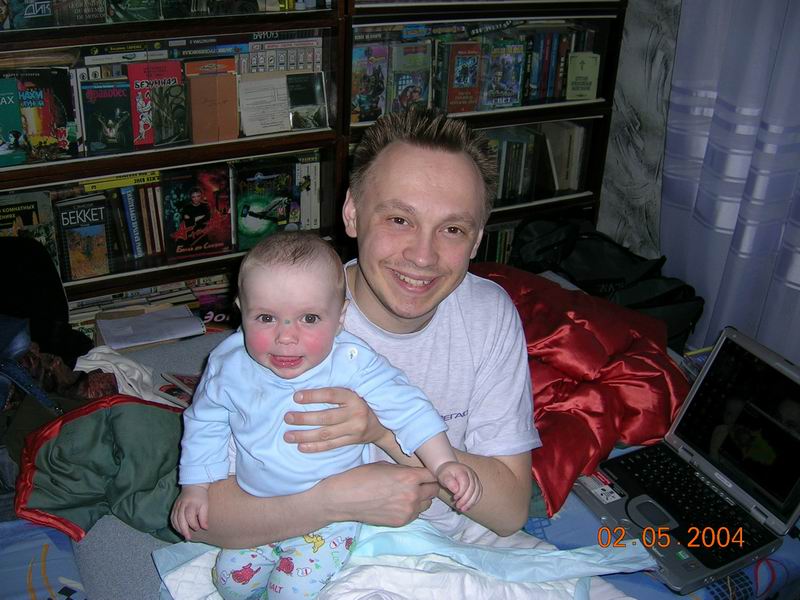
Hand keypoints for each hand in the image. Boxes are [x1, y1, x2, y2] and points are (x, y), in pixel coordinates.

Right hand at [170, 485, 209, 539]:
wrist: (193, 486)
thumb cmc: (201, 497)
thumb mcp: (205, 505)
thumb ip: (204, 517)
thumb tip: (205, 528)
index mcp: (191, 504)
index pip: (189, 516)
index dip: (193, 524)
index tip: (198, 528)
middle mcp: (182, 505)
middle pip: (180, 519)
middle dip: (184, 530)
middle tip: (188, 538)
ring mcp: (176, 506)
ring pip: (175, 520)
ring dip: (179, 529)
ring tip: (184, 535)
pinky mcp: (173, 507)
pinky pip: (172, 518)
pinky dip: (175, 525)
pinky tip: (179, 530)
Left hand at [284, 387, 389, 451]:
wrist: (381, 424)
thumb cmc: (359, 404)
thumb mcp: (353, 393)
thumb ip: (334, 393)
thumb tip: (304, 391)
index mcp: (354, 397)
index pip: (331, 395)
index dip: (313, 396)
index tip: (296, 397)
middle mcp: (355, 414)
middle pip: (326, 417)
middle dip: (304, 418)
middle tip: (287, 418)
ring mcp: (354, 430)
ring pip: (326, 434)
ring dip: (304, 435)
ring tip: (288, 435)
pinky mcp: (352, 442)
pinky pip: (331, 446)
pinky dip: (315, 447)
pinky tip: (301, 447)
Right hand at [319, 462, 438, 526]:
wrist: (344, 498)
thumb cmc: (362, 476)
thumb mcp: (386, 466)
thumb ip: (404, 471)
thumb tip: (415, 474)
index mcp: (409, 477)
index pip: (433, 475)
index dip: (430, 473)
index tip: (426, 473)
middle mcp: (413, 495)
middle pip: (434, 490)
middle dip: (428, 485)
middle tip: (419, 483)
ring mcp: (408, 511)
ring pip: (426, 504)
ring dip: (421, 498)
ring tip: (407, 494)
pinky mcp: (401, 522)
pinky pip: (416, 514)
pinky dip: (412, 509)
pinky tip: (399, 503)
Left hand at [436, 461, 481, 512]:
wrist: (449, 469)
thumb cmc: (446, 473)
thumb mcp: (443, 476)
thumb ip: (449, 482)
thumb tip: (456, 490)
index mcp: (462, 471)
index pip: (465, 483)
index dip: (461, 493)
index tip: (454, 498)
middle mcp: (471, 474)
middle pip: (472, 488)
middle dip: (466, 500)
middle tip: (458, 506)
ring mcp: (475, 478)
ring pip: (477, 492)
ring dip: (471, 502)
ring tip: (463, 509)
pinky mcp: (477, 483)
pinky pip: (479, 493)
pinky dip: (475, 501)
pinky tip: (468, 506)